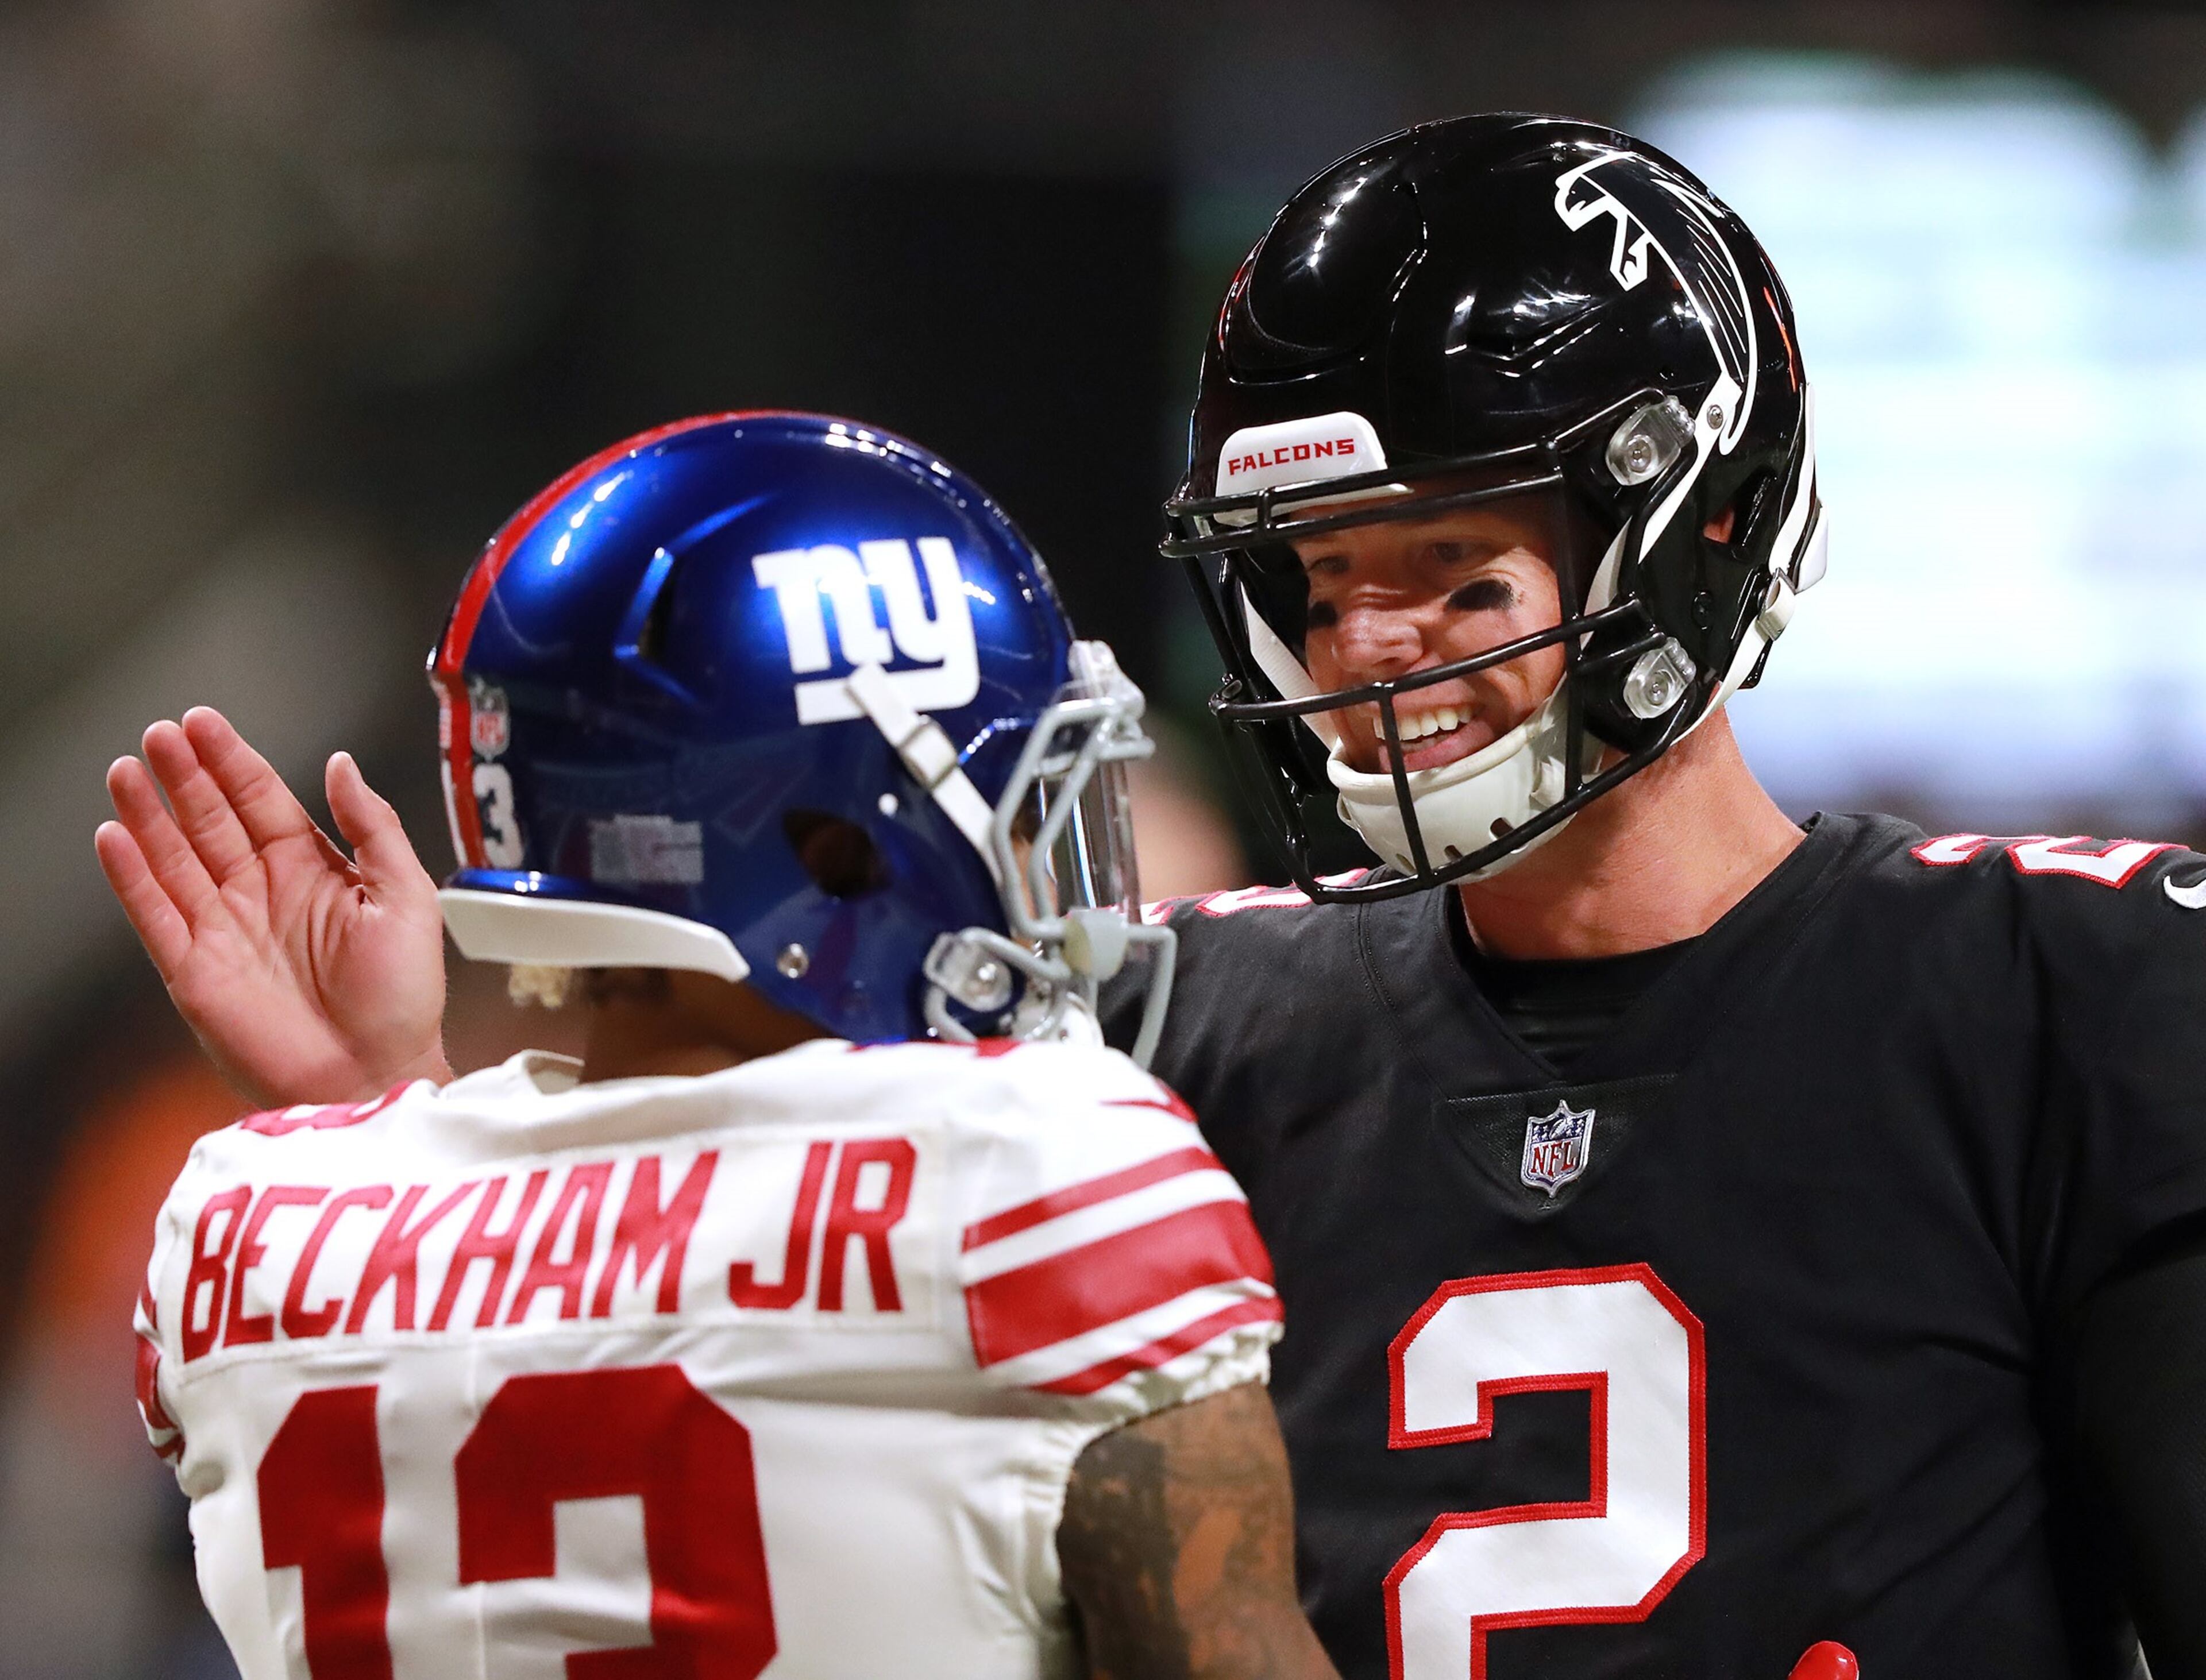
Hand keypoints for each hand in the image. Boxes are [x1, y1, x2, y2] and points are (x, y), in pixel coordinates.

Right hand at [95, 707, 452, 1108]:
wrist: (376, 1071)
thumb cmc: (402, 996)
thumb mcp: (407, 897)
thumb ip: (373, 827)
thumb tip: (341, 763)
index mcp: (312, 871)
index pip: (262, 801)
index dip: (232, 762)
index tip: (203, 723)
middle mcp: (261, 893)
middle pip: (211, 820)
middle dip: (185, 776)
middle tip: (161, 734)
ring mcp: (224, 929)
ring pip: (175, 858)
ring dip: (149, 816)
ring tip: (127, 771)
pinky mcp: (195, 970)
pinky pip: (156, 914)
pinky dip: (133, 876)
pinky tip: (115, 835)